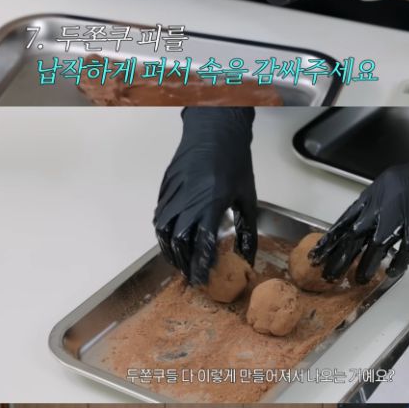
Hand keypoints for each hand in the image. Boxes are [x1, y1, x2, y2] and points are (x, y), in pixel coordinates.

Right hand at [154, 108, 256, 283]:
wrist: (216, 129)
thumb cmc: (234, 161)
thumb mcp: (247, 196)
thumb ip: (248, 230)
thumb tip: (249, 257)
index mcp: (211, 203)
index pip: (202, 243)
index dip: (200, 264)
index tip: (202, 278)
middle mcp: (188, 200)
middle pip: (179, 241)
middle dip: (183, 262)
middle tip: (190, 274)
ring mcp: (174, 192)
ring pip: (163, 230)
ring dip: (169, 250)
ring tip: (178, 261)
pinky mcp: (166, 186)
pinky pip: (159, 214)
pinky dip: (163, 232)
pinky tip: (170, 239)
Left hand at [310, 133, 408, 283]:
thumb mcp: (398, 184)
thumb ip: (381, 205)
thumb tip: (367, 228)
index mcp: (377, 192)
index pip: (346, 219)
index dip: (330, 238)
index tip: (317, 253)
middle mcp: (384, 204)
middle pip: (353, 236)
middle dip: (338, 257)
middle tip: (327, 274)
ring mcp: (401, 219)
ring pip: (374, 248)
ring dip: (364, 266)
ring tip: (355, 280)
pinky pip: (403, 254)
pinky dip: (396, 266)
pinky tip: (389, 274)